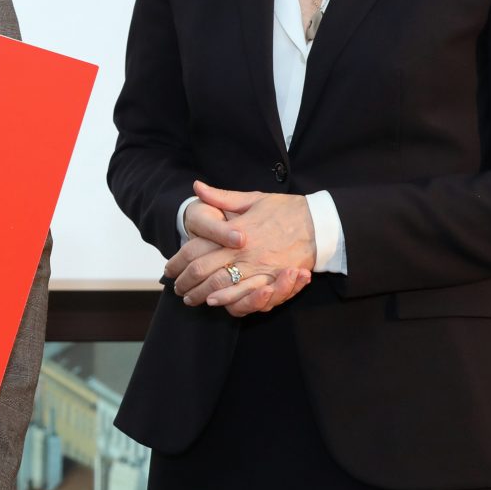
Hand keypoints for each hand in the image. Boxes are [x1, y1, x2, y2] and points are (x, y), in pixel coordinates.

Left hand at [171, 181, 315, 315]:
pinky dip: (229, 301)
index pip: (196, 250)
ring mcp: (258, 269)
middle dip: (187, 282)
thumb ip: (222, 197)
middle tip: (177, 288)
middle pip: (204, 272)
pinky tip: (217, 302)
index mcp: (234, 231)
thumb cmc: (286, 209)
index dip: (178, 262)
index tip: (169, 269)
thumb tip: (197, 187)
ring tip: (191, 298)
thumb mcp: (253, 198)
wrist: (321, 223)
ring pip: (221, 287)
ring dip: (203, 294)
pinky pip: (246, 297)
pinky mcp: (273, 281)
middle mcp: (243, 252)